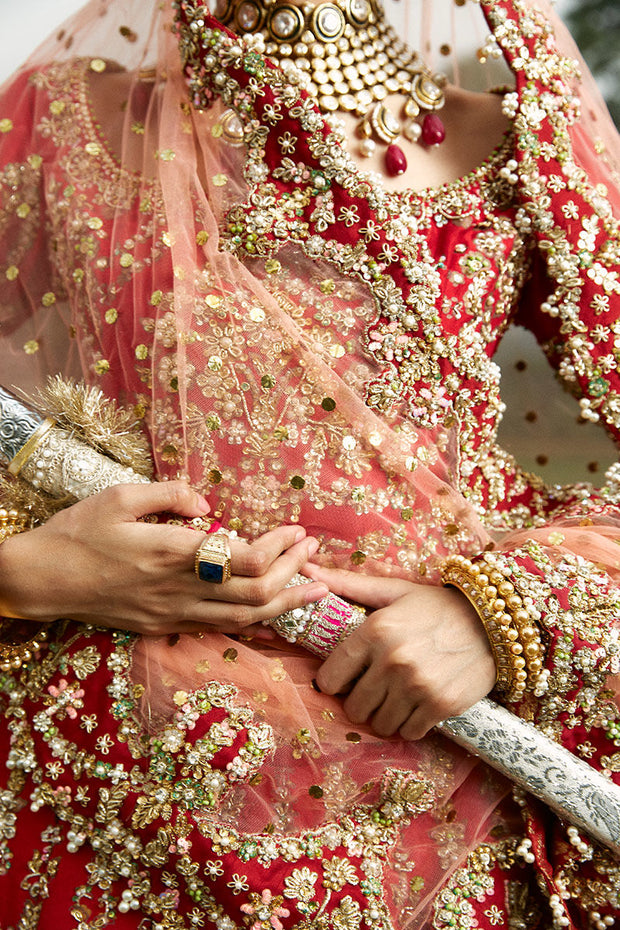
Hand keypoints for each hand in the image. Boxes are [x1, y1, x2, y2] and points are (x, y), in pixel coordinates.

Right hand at [0, 481, 327, 635]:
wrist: (43, 580)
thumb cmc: (79, 532)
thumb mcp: (120, 496)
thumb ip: (169, 495)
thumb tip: (210, 506)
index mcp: (172, 553)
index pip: (245, 560)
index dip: (279, 548)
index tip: (296, 531)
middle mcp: (179, 589)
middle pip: (255, 595)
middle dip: (293, 574)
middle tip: (314, 555)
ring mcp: (173, 614)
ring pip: (243, 619)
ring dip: (285, 604)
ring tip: (316, 590)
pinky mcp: (164, 627)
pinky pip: (219, 628)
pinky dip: (254, 621)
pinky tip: (272, 612)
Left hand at [306, 566, 495, 739]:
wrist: (493, 623)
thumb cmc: (436, 606)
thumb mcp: (392, 591)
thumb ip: (347, 585)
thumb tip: (306, 570)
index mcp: (375, 630)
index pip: (331, 678)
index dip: (334, 682)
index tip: (345, 679)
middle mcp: (393, 660)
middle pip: (354, 707)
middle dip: (362, 700)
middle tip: (377, 687)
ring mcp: (417, 685)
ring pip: (379, 724)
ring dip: (386, 715)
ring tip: (399, 695)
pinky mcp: (440, 706)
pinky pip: (408, 733)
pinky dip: (410, 724)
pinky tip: (419, 704)